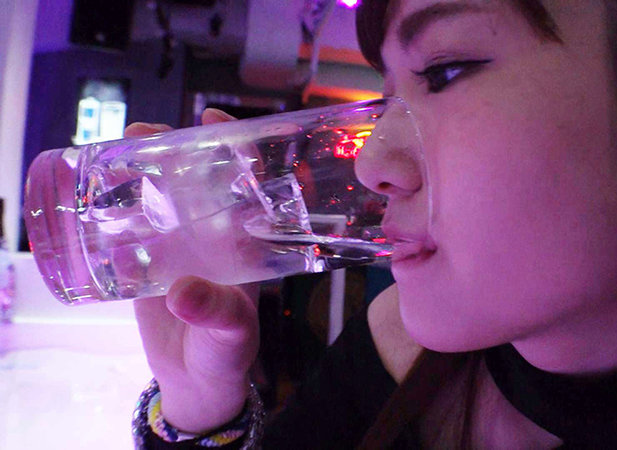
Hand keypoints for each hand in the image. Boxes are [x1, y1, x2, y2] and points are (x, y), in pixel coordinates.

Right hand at [126, 110, 260, 433]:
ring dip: (144, 164)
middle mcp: (216, 233)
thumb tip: (182, 294)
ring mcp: (182, 242)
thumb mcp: (232, 331)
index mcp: (246, 240)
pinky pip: (134, 218)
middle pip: (200, 174)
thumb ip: (216, 312)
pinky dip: (119, 198)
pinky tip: (99, 182)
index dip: (236, 145)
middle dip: (176, 146)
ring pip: (164, 190)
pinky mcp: (150, 257)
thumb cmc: (228, 353)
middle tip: (147, 131)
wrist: (196, 379)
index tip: (214, 120)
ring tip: (122, 145)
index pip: (248, 181)